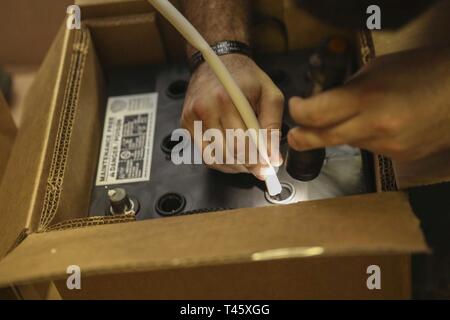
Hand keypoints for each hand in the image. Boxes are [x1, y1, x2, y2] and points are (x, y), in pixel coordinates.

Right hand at [182, 54, 284, 178]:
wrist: (220, 60)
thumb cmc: (247, 78)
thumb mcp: (270, 96)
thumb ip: (273, 127)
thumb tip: (273, 158)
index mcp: (227, 99)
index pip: (242, 144)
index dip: (256, 161)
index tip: (267, 169)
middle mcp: (206, 108)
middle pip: (228, 153)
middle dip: (247, 164)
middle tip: (259, 166)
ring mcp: (192, 117)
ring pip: (215, 158)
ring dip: (234, 166)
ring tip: (247, 161)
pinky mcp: (186, 123)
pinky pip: (204, 155)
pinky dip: (220, 161)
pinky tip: (232, 156)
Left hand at [288, 47, 449, 162]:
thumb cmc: (423, 71)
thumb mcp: (378, 68)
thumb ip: (347, 88)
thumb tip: (324, 101)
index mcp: (367, 98)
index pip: (316, 114)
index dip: (298, 112)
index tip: (296, 106)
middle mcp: (375, 127)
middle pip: (324, 139)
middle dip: (302, 138)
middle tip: (293, 136)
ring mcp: (387, 146)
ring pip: (347, 144)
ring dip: (339, 133)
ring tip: (352, 116)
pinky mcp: (398, 157)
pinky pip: (369, 149)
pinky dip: (363, 138)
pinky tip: (377, 124)